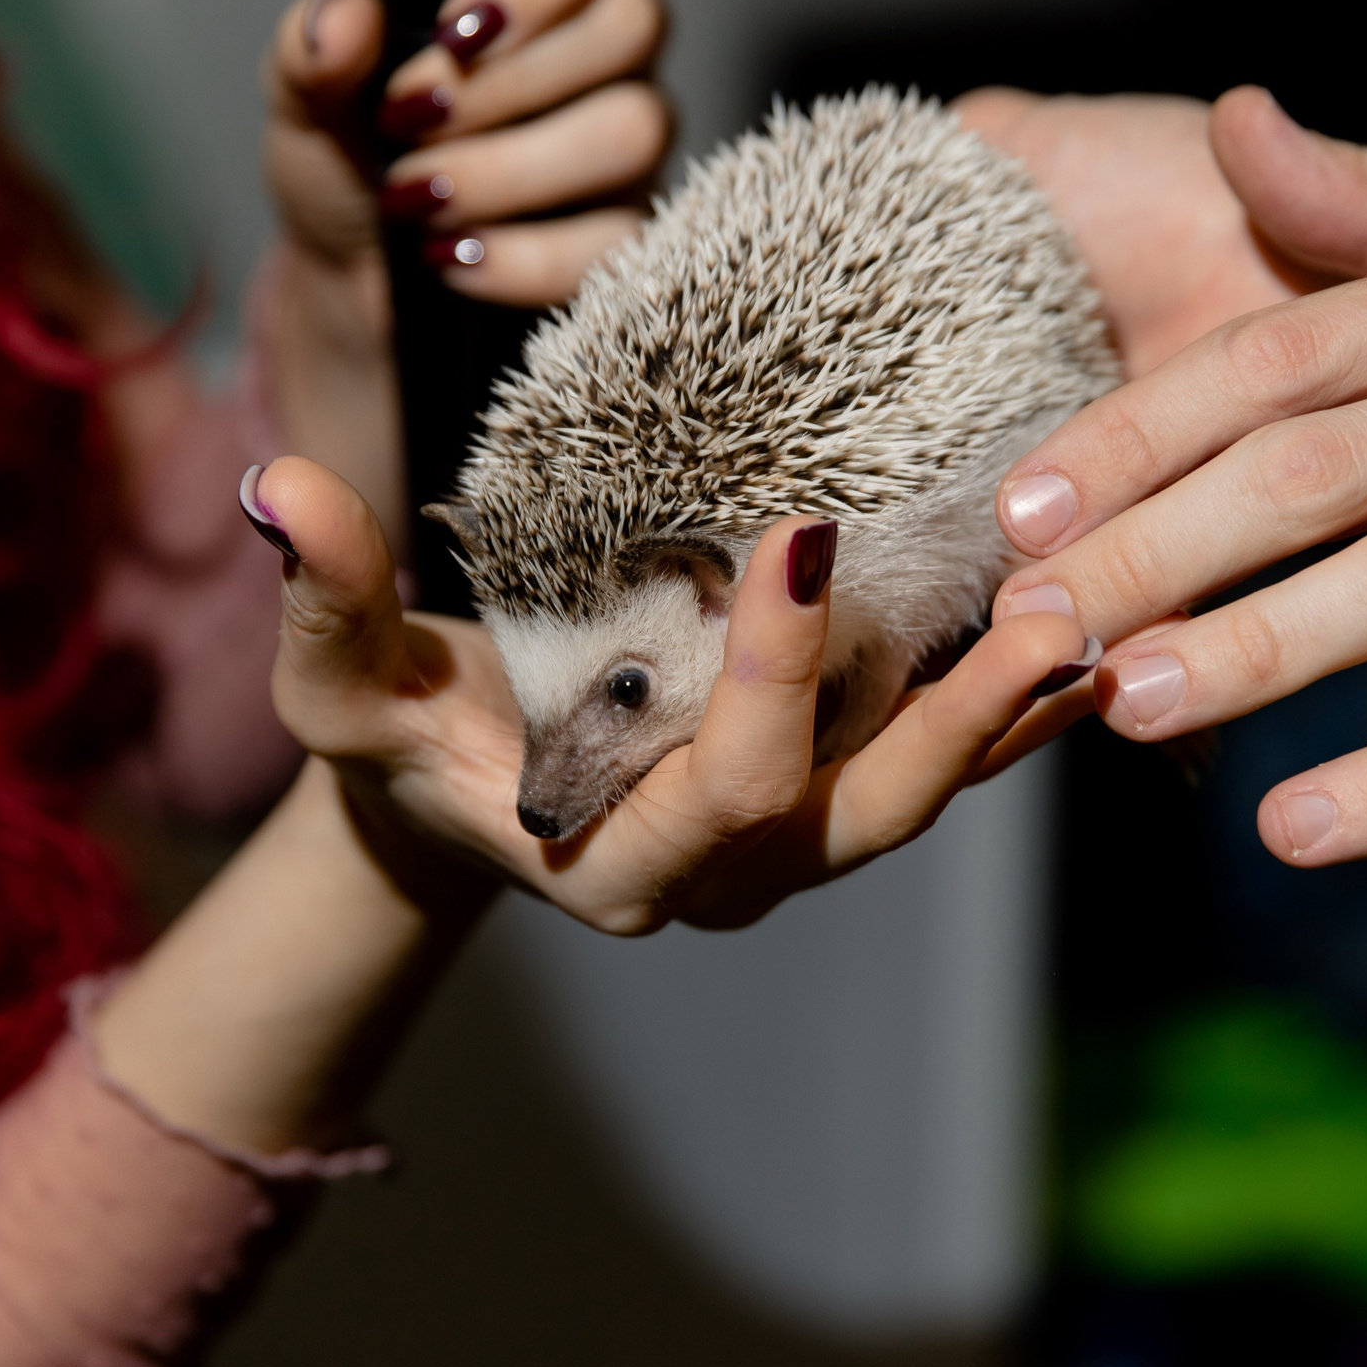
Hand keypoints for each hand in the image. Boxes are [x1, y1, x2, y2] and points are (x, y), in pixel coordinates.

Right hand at [252, 457, 1098, 933]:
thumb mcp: (337, 677)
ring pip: (909, 804)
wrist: (446, 784)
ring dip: (999, 723)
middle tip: (1036, 608)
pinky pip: (920, 775)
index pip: (720, 791)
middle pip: (854, 818)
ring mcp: (773, 851)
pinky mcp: (808, 804)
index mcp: (606, 864)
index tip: (800, 531)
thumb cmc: (388, 734)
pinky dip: (994, 721)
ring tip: (1083, 621)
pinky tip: (1069, 646)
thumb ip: (322, 596)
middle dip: (947, 722)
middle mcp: (710, 878)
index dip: (773, 681)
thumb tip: (283, 488)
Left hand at [255, 0, 669, 541]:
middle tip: (405, 123)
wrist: (354, 284)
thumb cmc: (348, 163)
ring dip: (512, 168)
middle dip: (504, 85)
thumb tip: (343, 19)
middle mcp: (607, 42)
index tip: (458, 26)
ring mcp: (630, 135)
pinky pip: (618, 238)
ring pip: (631, 128)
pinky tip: (454, 258)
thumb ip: (312, 49)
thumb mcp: (306, 100)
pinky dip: (528, 255)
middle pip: (628, 25)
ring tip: (417, 197)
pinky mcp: (628, 230)